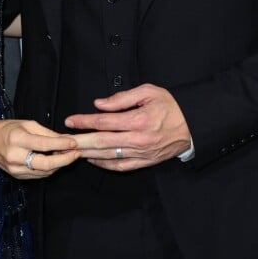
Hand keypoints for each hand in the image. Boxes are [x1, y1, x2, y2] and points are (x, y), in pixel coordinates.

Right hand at [0, 119, 78, 179]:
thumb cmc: (8, 129)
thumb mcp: (27, 124)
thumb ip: (46, 133)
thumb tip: (65, 139)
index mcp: (17, 139)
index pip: (44, 145)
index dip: (61, 145)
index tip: (74, 143)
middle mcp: (15, 156)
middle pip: (45, 164)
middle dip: (64, 160)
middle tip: (76, 154)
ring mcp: (16, 169)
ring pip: (44, 172)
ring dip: (59, 165)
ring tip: (68, 156)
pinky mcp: (17, 176)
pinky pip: (38, 175)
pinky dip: (49, 169)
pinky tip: (55, 161)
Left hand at [65, 84, 190, 171]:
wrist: (193, 125)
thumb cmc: (171, 105)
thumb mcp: (148, 91)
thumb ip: (122, 98)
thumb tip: (99, 104)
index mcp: (138, 120)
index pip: (104, 122)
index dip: (84, 121)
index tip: (70, 120)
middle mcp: (139, 139)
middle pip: (102, 142)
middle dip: (80, 141)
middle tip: (64, 139)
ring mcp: (142, 153)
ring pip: (109, 156)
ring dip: (88, 154)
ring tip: (73, 150)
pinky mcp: (146, 161)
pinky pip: (122, 166)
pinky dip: (105, 165)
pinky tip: (94, 160)